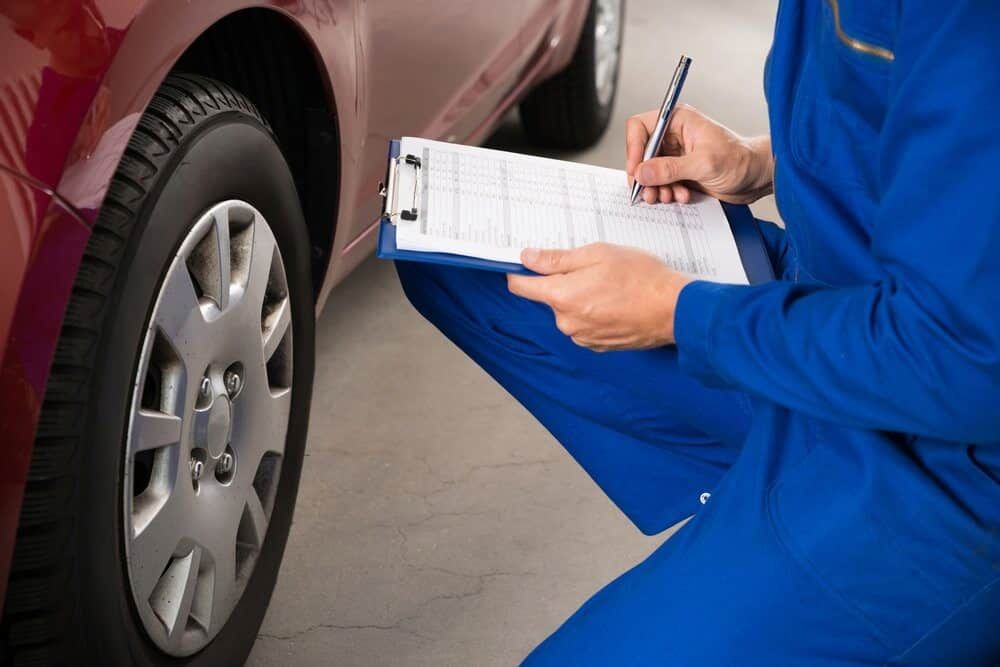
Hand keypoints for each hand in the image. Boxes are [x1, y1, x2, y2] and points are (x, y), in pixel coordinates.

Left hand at [507, 244, 691, 351]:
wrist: (674, 310)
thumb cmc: (640, 277)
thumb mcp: (597, 254)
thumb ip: (557, 259)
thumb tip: (527, 258)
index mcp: (561, 296)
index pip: (521, 286)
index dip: (520, 272)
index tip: (524, 263)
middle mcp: (566, 321)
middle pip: (549, 298)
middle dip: (563, 282)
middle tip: (592, 269)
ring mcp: (582, 337)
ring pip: (569, 311)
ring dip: (580, 298)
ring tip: (610, 287)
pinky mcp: (597, 345)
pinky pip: (585, 325)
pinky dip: (594, 313)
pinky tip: (615, 303)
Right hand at [626, 104, 773, 204]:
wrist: (757, 178)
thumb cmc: (740, 160)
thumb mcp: (704, 164)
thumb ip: (670, 168)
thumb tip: (642, 172)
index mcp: (678, 121)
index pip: (640, 127)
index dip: (633, 149)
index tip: (637, 171)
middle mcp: (673, 136)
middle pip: (641, 153)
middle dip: (644, 176)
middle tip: (649, 192)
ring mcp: (675, 155)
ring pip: (649, 172)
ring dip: (655, 188)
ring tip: (667, 196)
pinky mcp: (679, 173)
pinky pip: (661, 183)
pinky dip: (666, 193)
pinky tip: (680, 196)